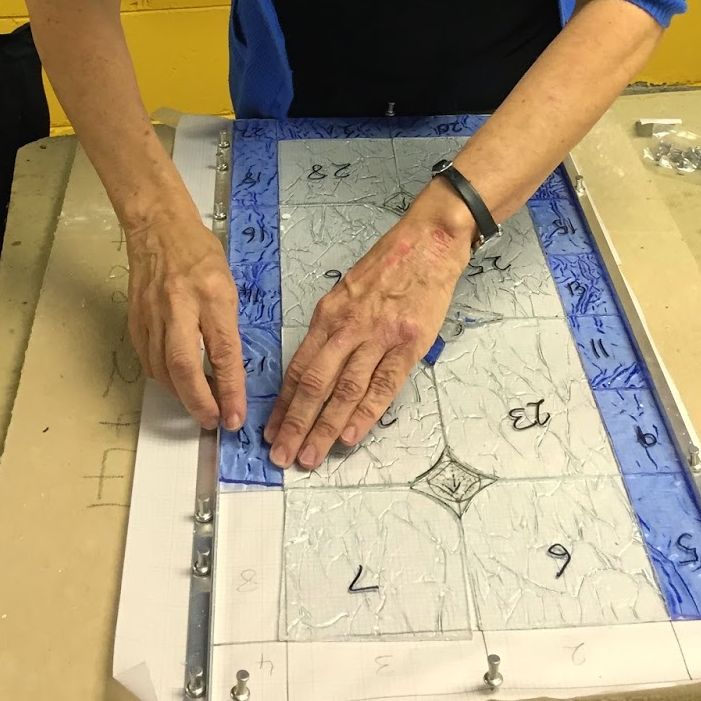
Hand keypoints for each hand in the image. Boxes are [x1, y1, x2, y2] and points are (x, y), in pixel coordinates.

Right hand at [123, 205, 245, 431]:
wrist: (158, 228)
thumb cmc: (200, 253)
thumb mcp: (227, 284)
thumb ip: (226, 326)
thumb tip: (228, 369)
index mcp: (212, 294)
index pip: (223, 351)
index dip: (230, 389)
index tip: (235, 417)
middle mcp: (180, 306)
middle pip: (184, 367)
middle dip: (199, 403)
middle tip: (213, 421)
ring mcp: (152, 314)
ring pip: (163, 369)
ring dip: (181, 395)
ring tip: (199, 404)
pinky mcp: (135, 320)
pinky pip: (148, 360)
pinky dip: (163, 378)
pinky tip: (175, 382)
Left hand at [263, 186, 472, 468]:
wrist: (428, 243)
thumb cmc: (387, 265)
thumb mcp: (346, 290)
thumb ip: (332, 327)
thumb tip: (314, 368)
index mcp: (328, 314)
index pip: (299, 366)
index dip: (283, 403)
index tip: (272, 431)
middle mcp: (348, 327)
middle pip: (315, 384)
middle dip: (295, 423)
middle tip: (282, 456)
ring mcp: (379, 336)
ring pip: (345, 390)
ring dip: (325, 427)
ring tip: (309, 456)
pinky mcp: (409, 344)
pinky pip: (383, 385)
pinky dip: (364, 413)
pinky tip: (349, 436)